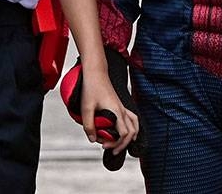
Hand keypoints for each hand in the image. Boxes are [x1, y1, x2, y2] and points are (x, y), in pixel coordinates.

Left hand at [59, 50, 144, 170]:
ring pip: (134, 125)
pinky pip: (132, 119)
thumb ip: (89, 124)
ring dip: (130, 137)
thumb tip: (92, 139)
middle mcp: (122, 111)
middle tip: (111, 149)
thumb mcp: (86, 107)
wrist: (95, 72)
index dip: (116, 143)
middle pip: (131, 133)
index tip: (104, 145)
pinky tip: (125, 131)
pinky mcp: (120, 104)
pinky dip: (131, 127)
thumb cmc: (91, 87)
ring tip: (121, 144)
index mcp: (116, 112)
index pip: (124, 134)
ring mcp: (122, 107)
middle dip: (123, 144)